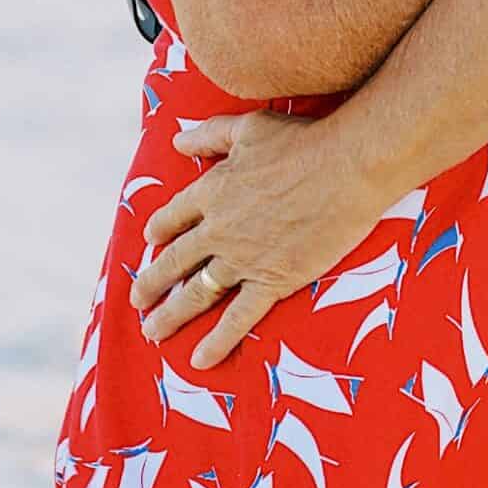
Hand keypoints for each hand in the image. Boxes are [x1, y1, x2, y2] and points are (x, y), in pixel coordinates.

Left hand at [130, 112, 386, 368]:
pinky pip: (238, 318)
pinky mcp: (273, 281)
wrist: (349, 167)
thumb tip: (177, 141)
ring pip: (197, 294)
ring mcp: (243, 260)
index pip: (174, 216)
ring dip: (171, 315)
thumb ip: (211, 134)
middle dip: (152, 283)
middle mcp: (218, 230)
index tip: (152, 241)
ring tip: (153, 332)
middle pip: (175, 262)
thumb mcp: (251, 127)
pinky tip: (199, 360)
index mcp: (212, 191)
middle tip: (137, 300)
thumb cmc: (305, 141)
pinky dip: (217, 341)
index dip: (161, 229)